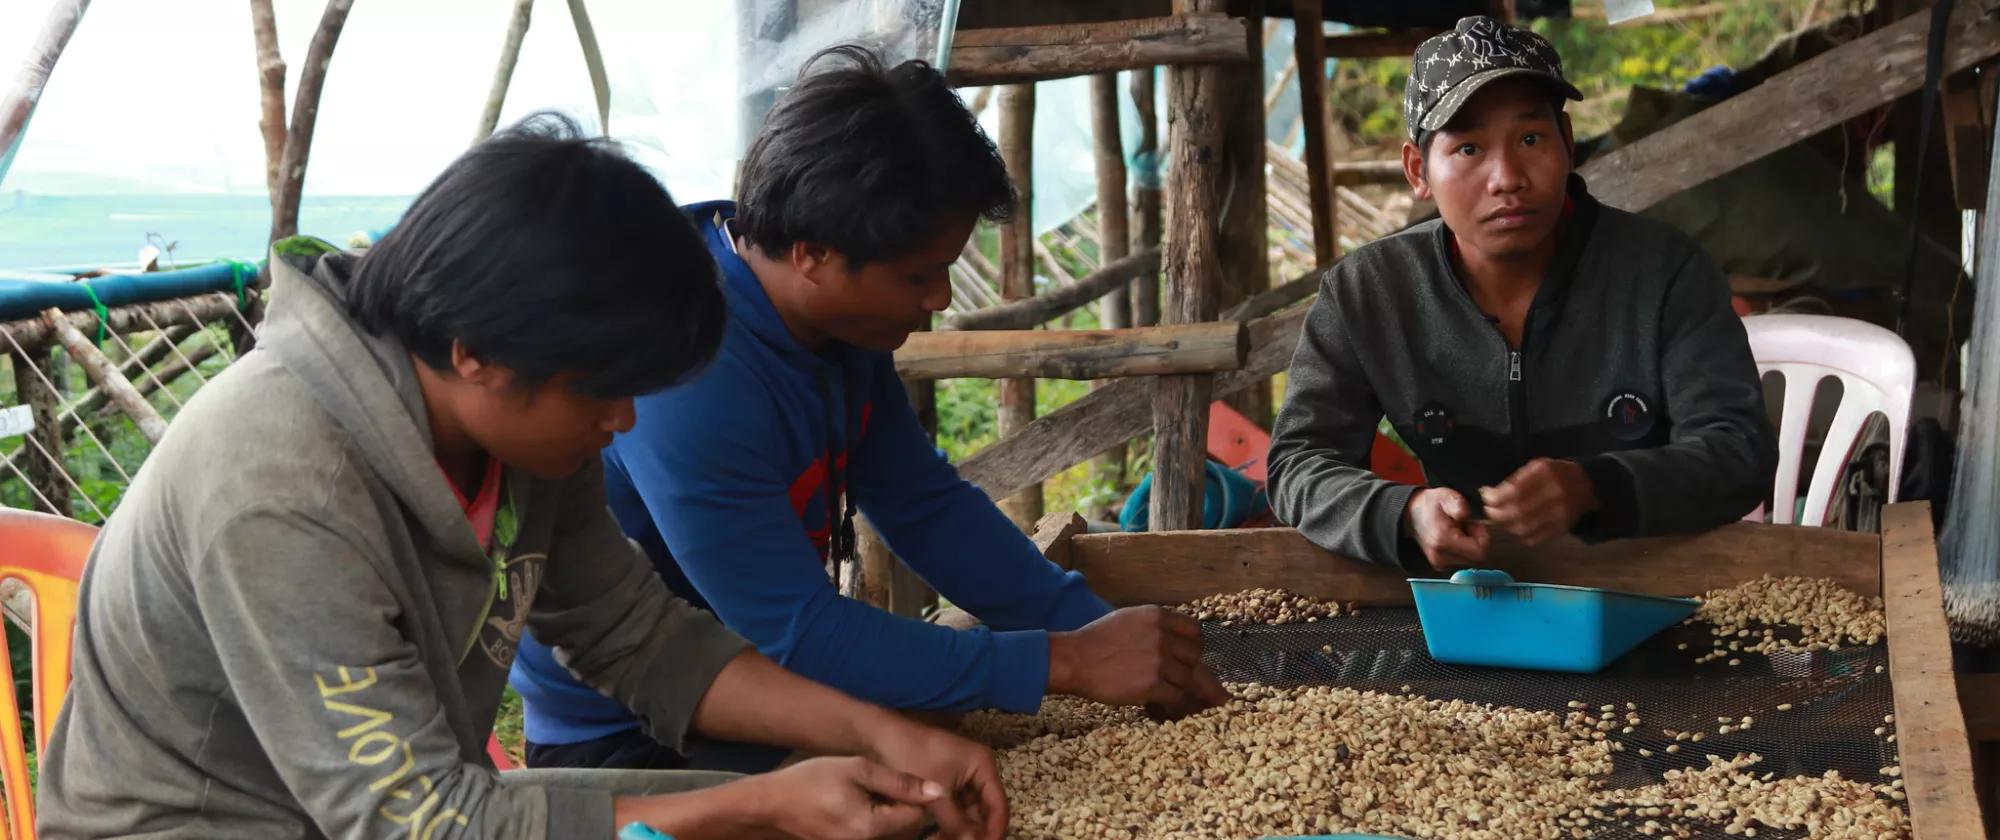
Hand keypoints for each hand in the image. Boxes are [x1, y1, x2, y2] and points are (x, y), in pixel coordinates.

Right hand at [616, 756, 936, 839]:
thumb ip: (900, 781)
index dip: (916, 796)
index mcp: (872, 829)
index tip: (898, 780)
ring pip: (896, 835)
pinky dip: (879, 822)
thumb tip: (937, 791)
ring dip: (893, 816)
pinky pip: (879, 837)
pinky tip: (862, 806)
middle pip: (909, 830)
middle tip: (881, 787)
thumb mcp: (857, 769)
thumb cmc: (812, 781)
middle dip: (905, 808)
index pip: (917, 817)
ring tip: (871, 796)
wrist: (773, 803)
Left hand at [864, 716, 1007, 839]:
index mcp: (983, 765)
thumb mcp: (936, 793)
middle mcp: (977, 769)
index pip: (999, 805)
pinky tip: (940, 837)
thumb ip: (956, 822)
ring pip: (968, 812)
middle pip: (985, 810)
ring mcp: (961, 776)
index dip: (994, 831)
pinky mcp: (945, 782)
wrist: (878, 737)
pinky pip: (954, 807)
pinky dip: (950, 823)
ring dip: (962, 830)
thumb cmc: (910, 757)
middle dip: (976, 832)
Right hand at [1048, 606, 1231, 714]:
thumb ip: (1157, 626)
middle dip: (1186, 666)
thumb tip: (1179, 641)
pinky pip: (1176, 696)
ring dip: (1177, 686)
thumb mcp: (1129, 619)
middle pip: (1194, 656)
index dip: (1193, 644)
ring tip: (1163, 689)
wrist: (1075, 659)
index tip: (1185, 653)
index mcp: (1157, 616)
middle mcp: (1162, 636)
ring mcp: (1159, 661)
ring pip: (1187, 679)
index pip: (1194, 630)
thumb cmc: (1097, 639)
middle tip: (1173, 674)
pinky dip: (1171, 702)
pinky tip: (1160, 701)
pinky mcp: (1152, 686)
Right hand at [1403, 488, 1490, 569]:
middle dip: (1477, 542)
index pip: (1479, 552)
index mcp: (1442, 540)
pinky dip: (1463, 551)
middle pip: (1476, 558)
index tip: (1473, 524)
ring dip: (1470, 547)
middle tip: (1466, 527)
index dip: (1482, 537)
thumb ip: (1458, 504)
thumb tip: (1464, 514)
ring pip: (1470, 561)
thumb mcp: (1446, 496)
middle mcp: (1440, 556)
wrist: (1412, 514)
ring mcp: (1439, 563)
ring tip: (1459, 531)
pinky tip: (1455, 539)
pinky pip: (1462, 561)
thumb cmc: (1431, 505)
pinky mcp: (1440, 565)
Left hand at [1480, 458, 1596, 545]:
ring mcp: (1560, 513)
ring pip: (1523, 528)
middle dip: (1496, 514)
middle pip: (1517, 512)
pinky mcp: (1562, 528)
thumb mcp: (1537, 466)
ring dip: (1506, 526)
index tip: (1486, 497)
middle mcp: (1554, 493)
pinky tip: (1515, 527)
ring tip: (1501, 519)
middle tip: (1489, 511)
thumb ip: (1515, 480)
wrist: (1587, 484)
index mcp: (1546, 473)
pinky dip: (1519, 535)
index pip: (1514, 491)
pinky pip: (1534, 538)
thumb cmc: (1555, 473)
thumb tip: (1490, 494)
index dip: (1495, 497)